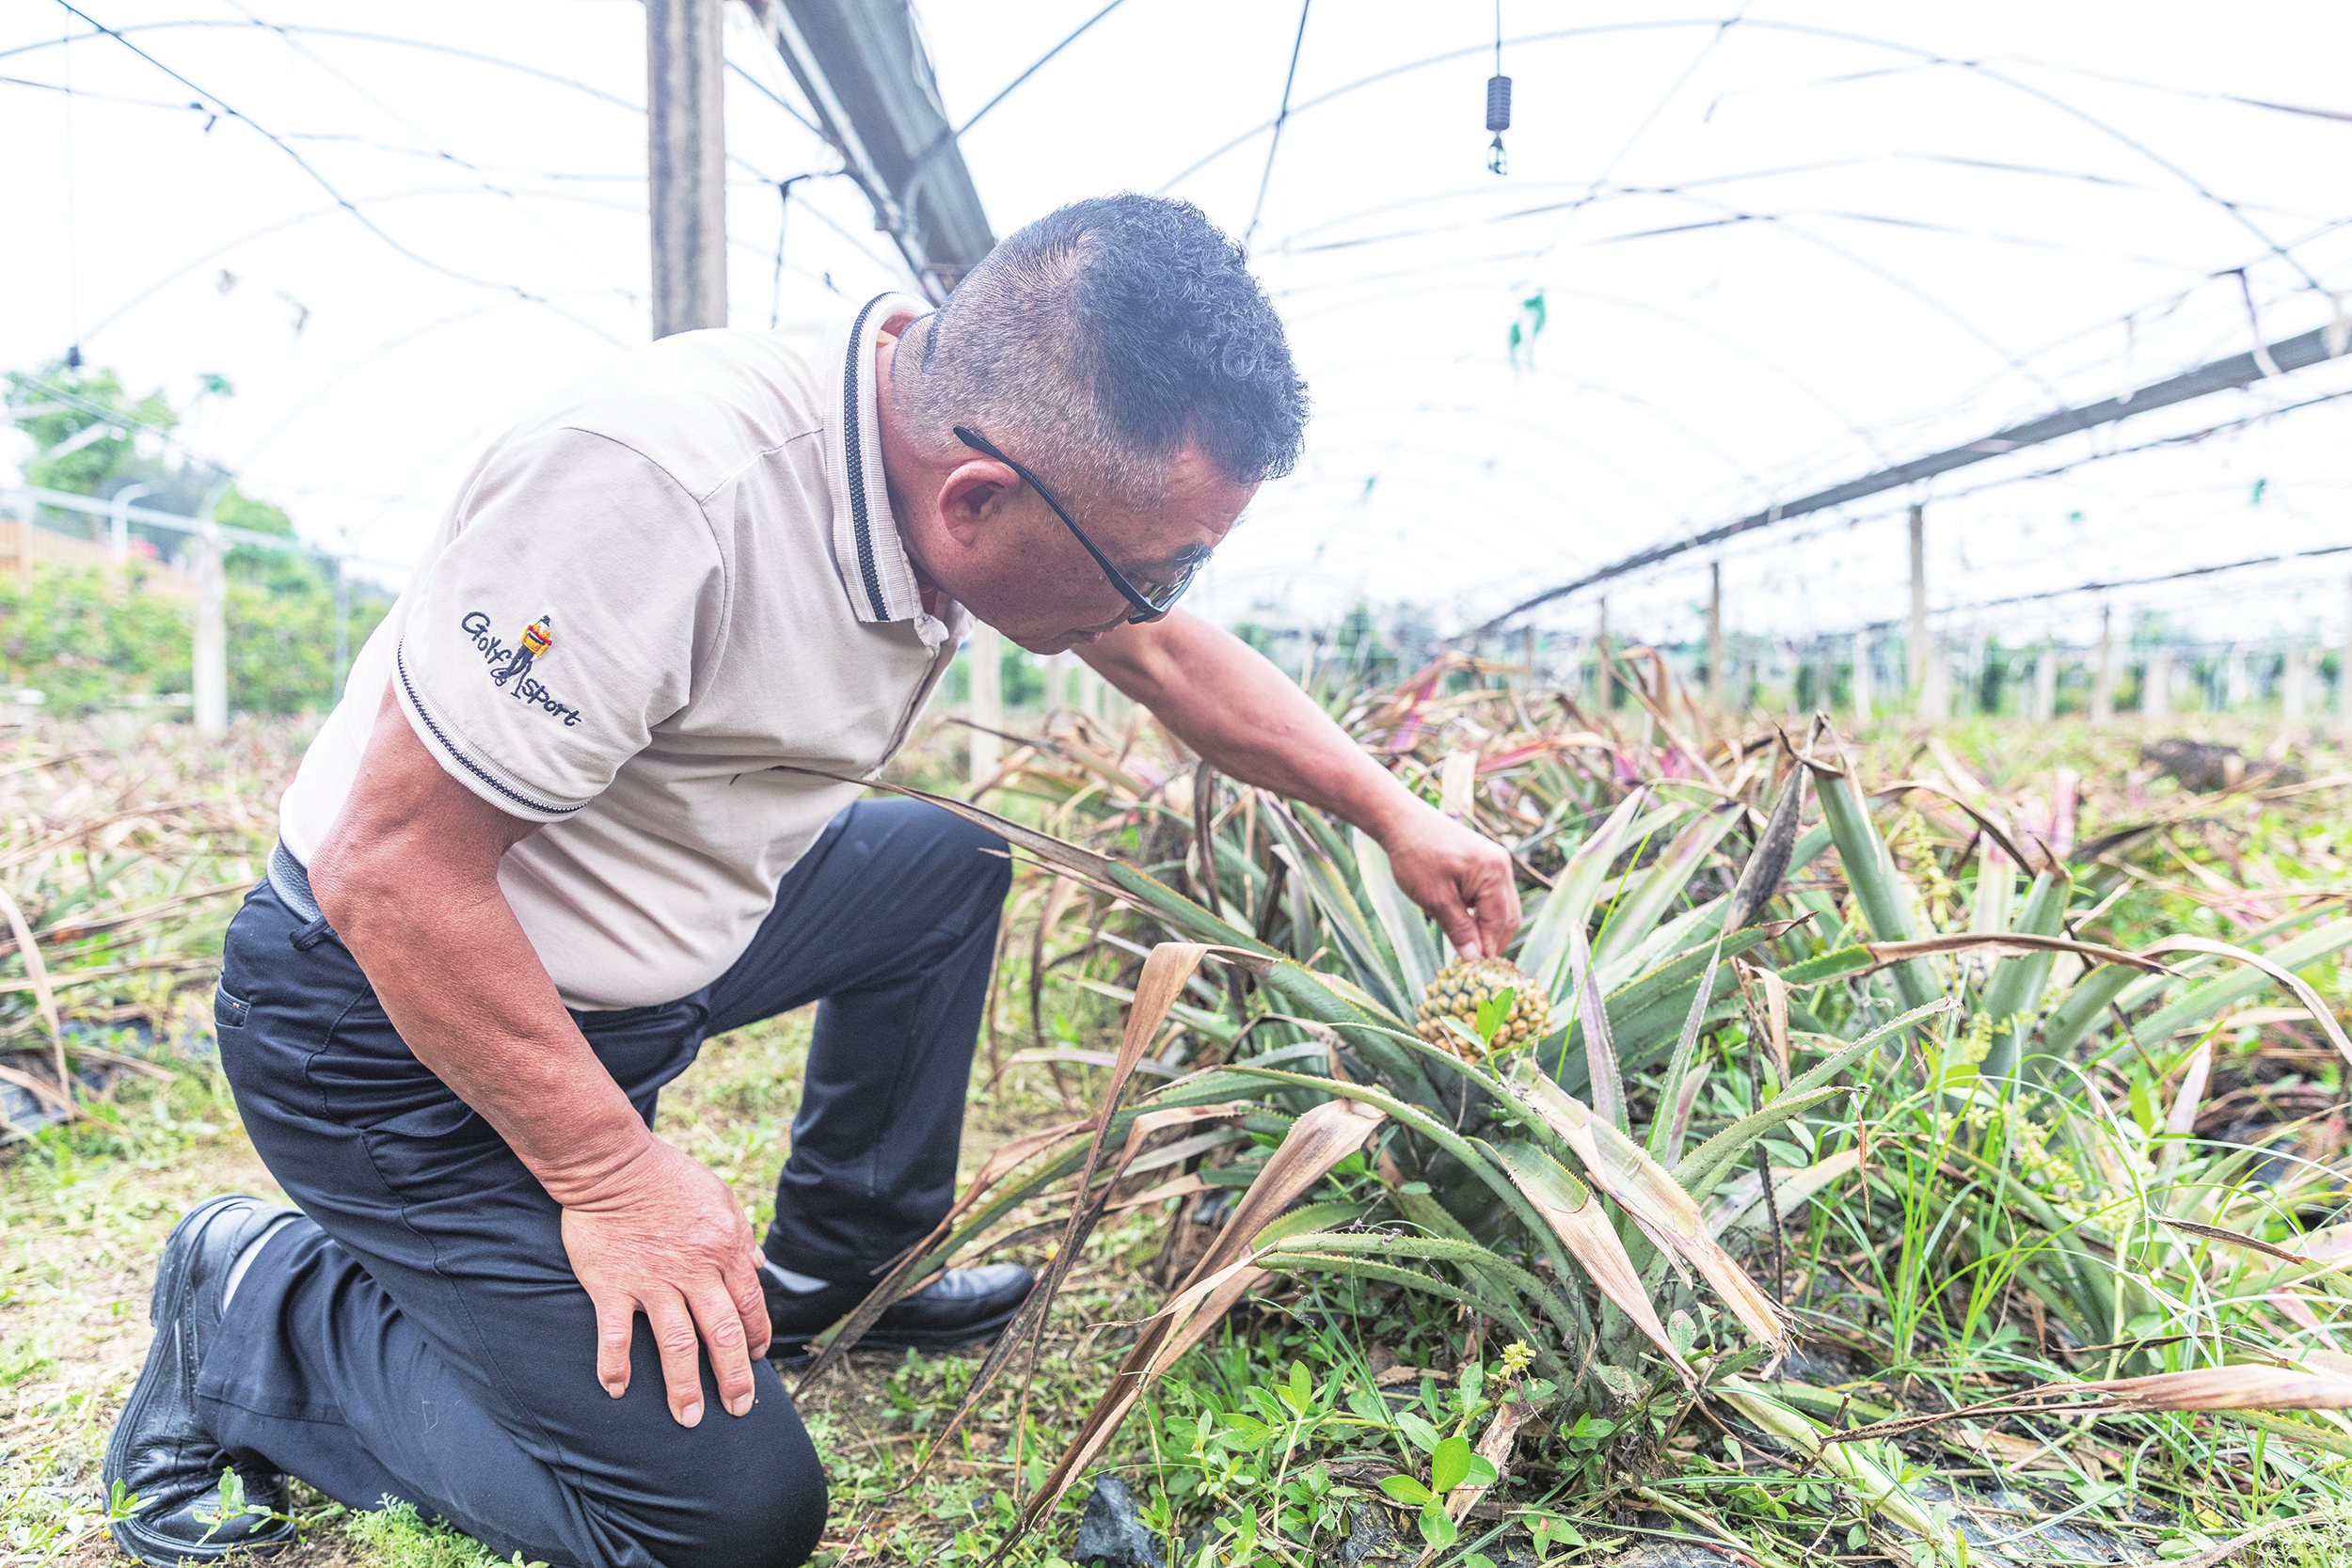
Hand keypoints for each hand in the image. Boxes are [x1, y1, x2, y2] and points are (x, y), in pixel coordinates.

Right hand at [558, 1138, 770, 1426]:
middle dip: (733, 1377)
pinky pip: (617, 1335)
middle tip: (738, 1409)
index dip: (756, 1337)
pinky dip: (616, 1365)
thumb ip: (740, 1233)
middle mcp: (694, 1271)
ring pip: (677, 1345)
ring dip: (684, 1386)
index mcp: (723, 1250)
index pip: (749, 1305)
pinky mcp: (613, 1286)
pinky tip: (617, 1390)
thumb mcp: (720, 1196)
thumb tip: (760, 1261)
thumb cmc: (668, 1176)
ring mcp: (653, 1281)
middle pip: (723, 1334)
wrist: (612, 1164)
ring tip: (689, 1419)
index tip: (757, 1360)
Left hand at [1378, 804, 1522, 957]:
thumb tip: (1474, 959)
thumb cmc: (1415, 857)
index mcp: (1493, 873)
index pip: (1499, 922)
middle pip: (1508, 916)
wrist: (1402, 822)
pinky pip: (1493, 895)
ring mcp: (1496, 862)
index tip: (1476, 972)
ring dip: (1489, 928)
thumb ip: (1459, 929)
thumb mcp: (1435, 899)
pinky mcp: (1487, 862)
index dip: (1489, 950)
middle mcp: (1502, 866)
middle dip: (1493, 941)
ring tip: (1469, 947)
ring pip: (1503, 907)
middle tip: (1474, 964)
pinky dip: (1483, 913)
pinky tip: (1466, 925)